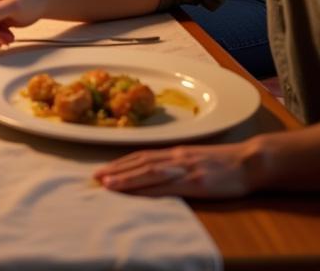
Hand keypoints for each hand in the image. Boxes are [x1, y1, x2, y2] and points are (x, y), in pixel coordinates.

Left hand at [95, 141, 258, 197]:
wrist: (250, 161)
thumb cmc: (225, 162)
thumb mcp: (196, 158)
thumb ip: (177, 162)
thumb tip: (157, 168)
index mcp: (175, 152)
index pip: (141, 156)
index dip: (121, 162)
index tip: (103, 168)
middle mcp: (175, 158)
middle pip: (139, 163)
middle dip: (116, 170)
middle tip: (95, 177)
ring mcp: (184, 169)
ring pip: (148, 172)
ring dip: (126, 178)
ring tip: (107, 184)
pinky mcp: (196, 183)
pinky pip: (167, 186)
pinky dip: (148, 189)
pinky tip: (136, 194)